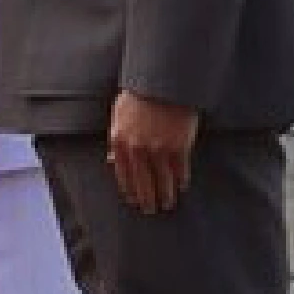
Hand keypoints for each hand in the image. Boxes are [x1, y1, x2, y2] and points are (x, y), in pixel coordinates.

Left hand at [108, 90, 199, 214]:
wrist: (162, 84)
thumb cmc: (138, 98)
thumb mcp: (118, 116)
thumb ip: (116, 141)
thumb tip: (113, 162)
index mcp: (119, 140)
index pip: (123, 174)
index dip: (129, 190)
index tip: (133, 200)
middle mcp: (137, 148)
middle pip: (142, 182)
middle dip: (147, 198)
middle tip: (150, 210)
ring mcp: (159, 149)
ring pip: (162, 181)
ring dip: (164, 195)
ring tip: (167, 204)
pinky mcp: (179, 148)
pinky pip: (180, 171)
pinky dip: (180, 181)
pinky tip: (180, 187)